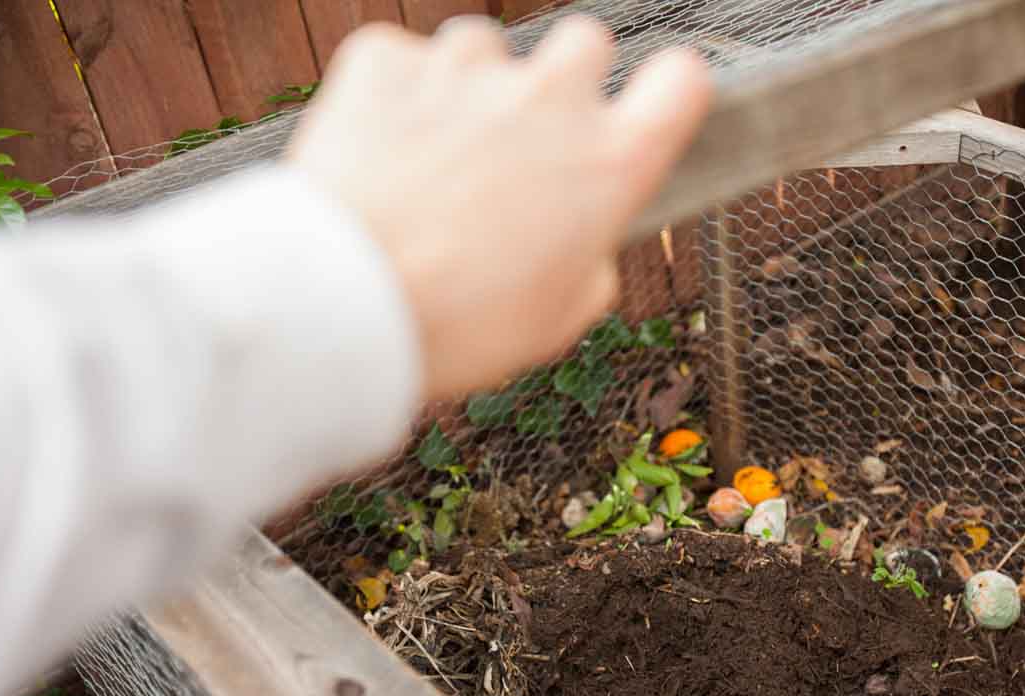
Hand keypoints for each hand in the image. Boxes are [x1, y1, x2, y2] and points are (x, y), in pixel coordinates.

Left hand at [286, 15, 711, 402]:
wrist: (341, 305)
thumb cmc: (456, 326)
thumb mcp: (556, 322)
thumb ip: (592, 264)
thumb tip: (587, 244)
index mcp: (609, 164)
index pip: (683, 80)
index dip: (668, 93)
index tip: (645, 111)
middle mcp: (549, 99)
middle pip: (586, 41)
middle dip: (565, 81)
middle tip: (527, 140)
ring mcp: (467, 71)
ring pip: (486, 46)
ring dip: (472, 89)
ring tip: (436, 161)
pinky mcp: (388, 60)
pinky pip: (403, 60)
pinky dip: (395, 96)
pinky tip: (381, 154)